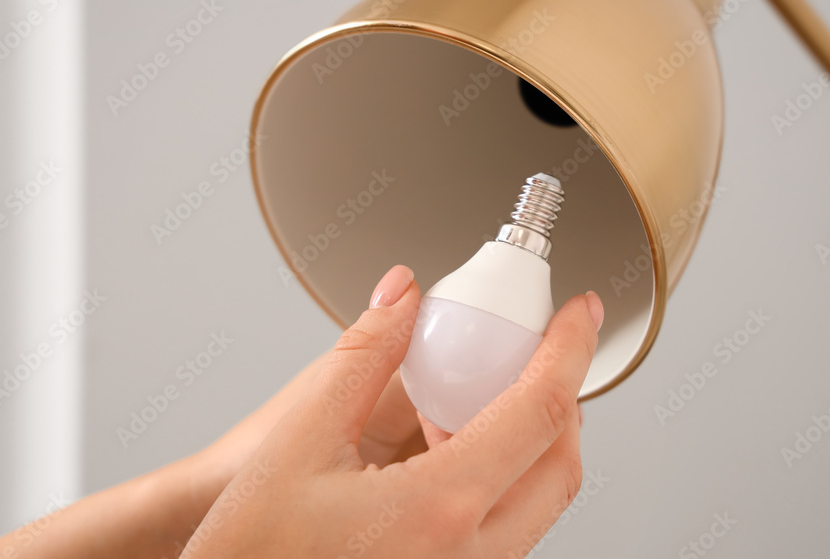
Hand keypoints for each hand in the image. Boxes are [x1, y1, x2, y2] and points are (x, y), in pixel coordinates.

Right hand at [180, 264, 602, 558]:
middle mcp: (469, 556)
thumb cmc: (251, 553)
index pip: (540, 411)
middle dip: (561, 397)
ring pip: (539, 502)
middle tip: (533, 350)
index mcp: (439, 509)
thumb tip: (402, 297)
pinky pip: (509, 530)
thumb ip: (363, 355)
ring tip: (476, 399)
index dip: (569, 349)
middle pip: (560, 464)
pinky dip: (502, 480)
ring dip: (531, 441)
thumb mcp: (299, 440)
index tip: (578, 313)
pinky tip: (450, 453)